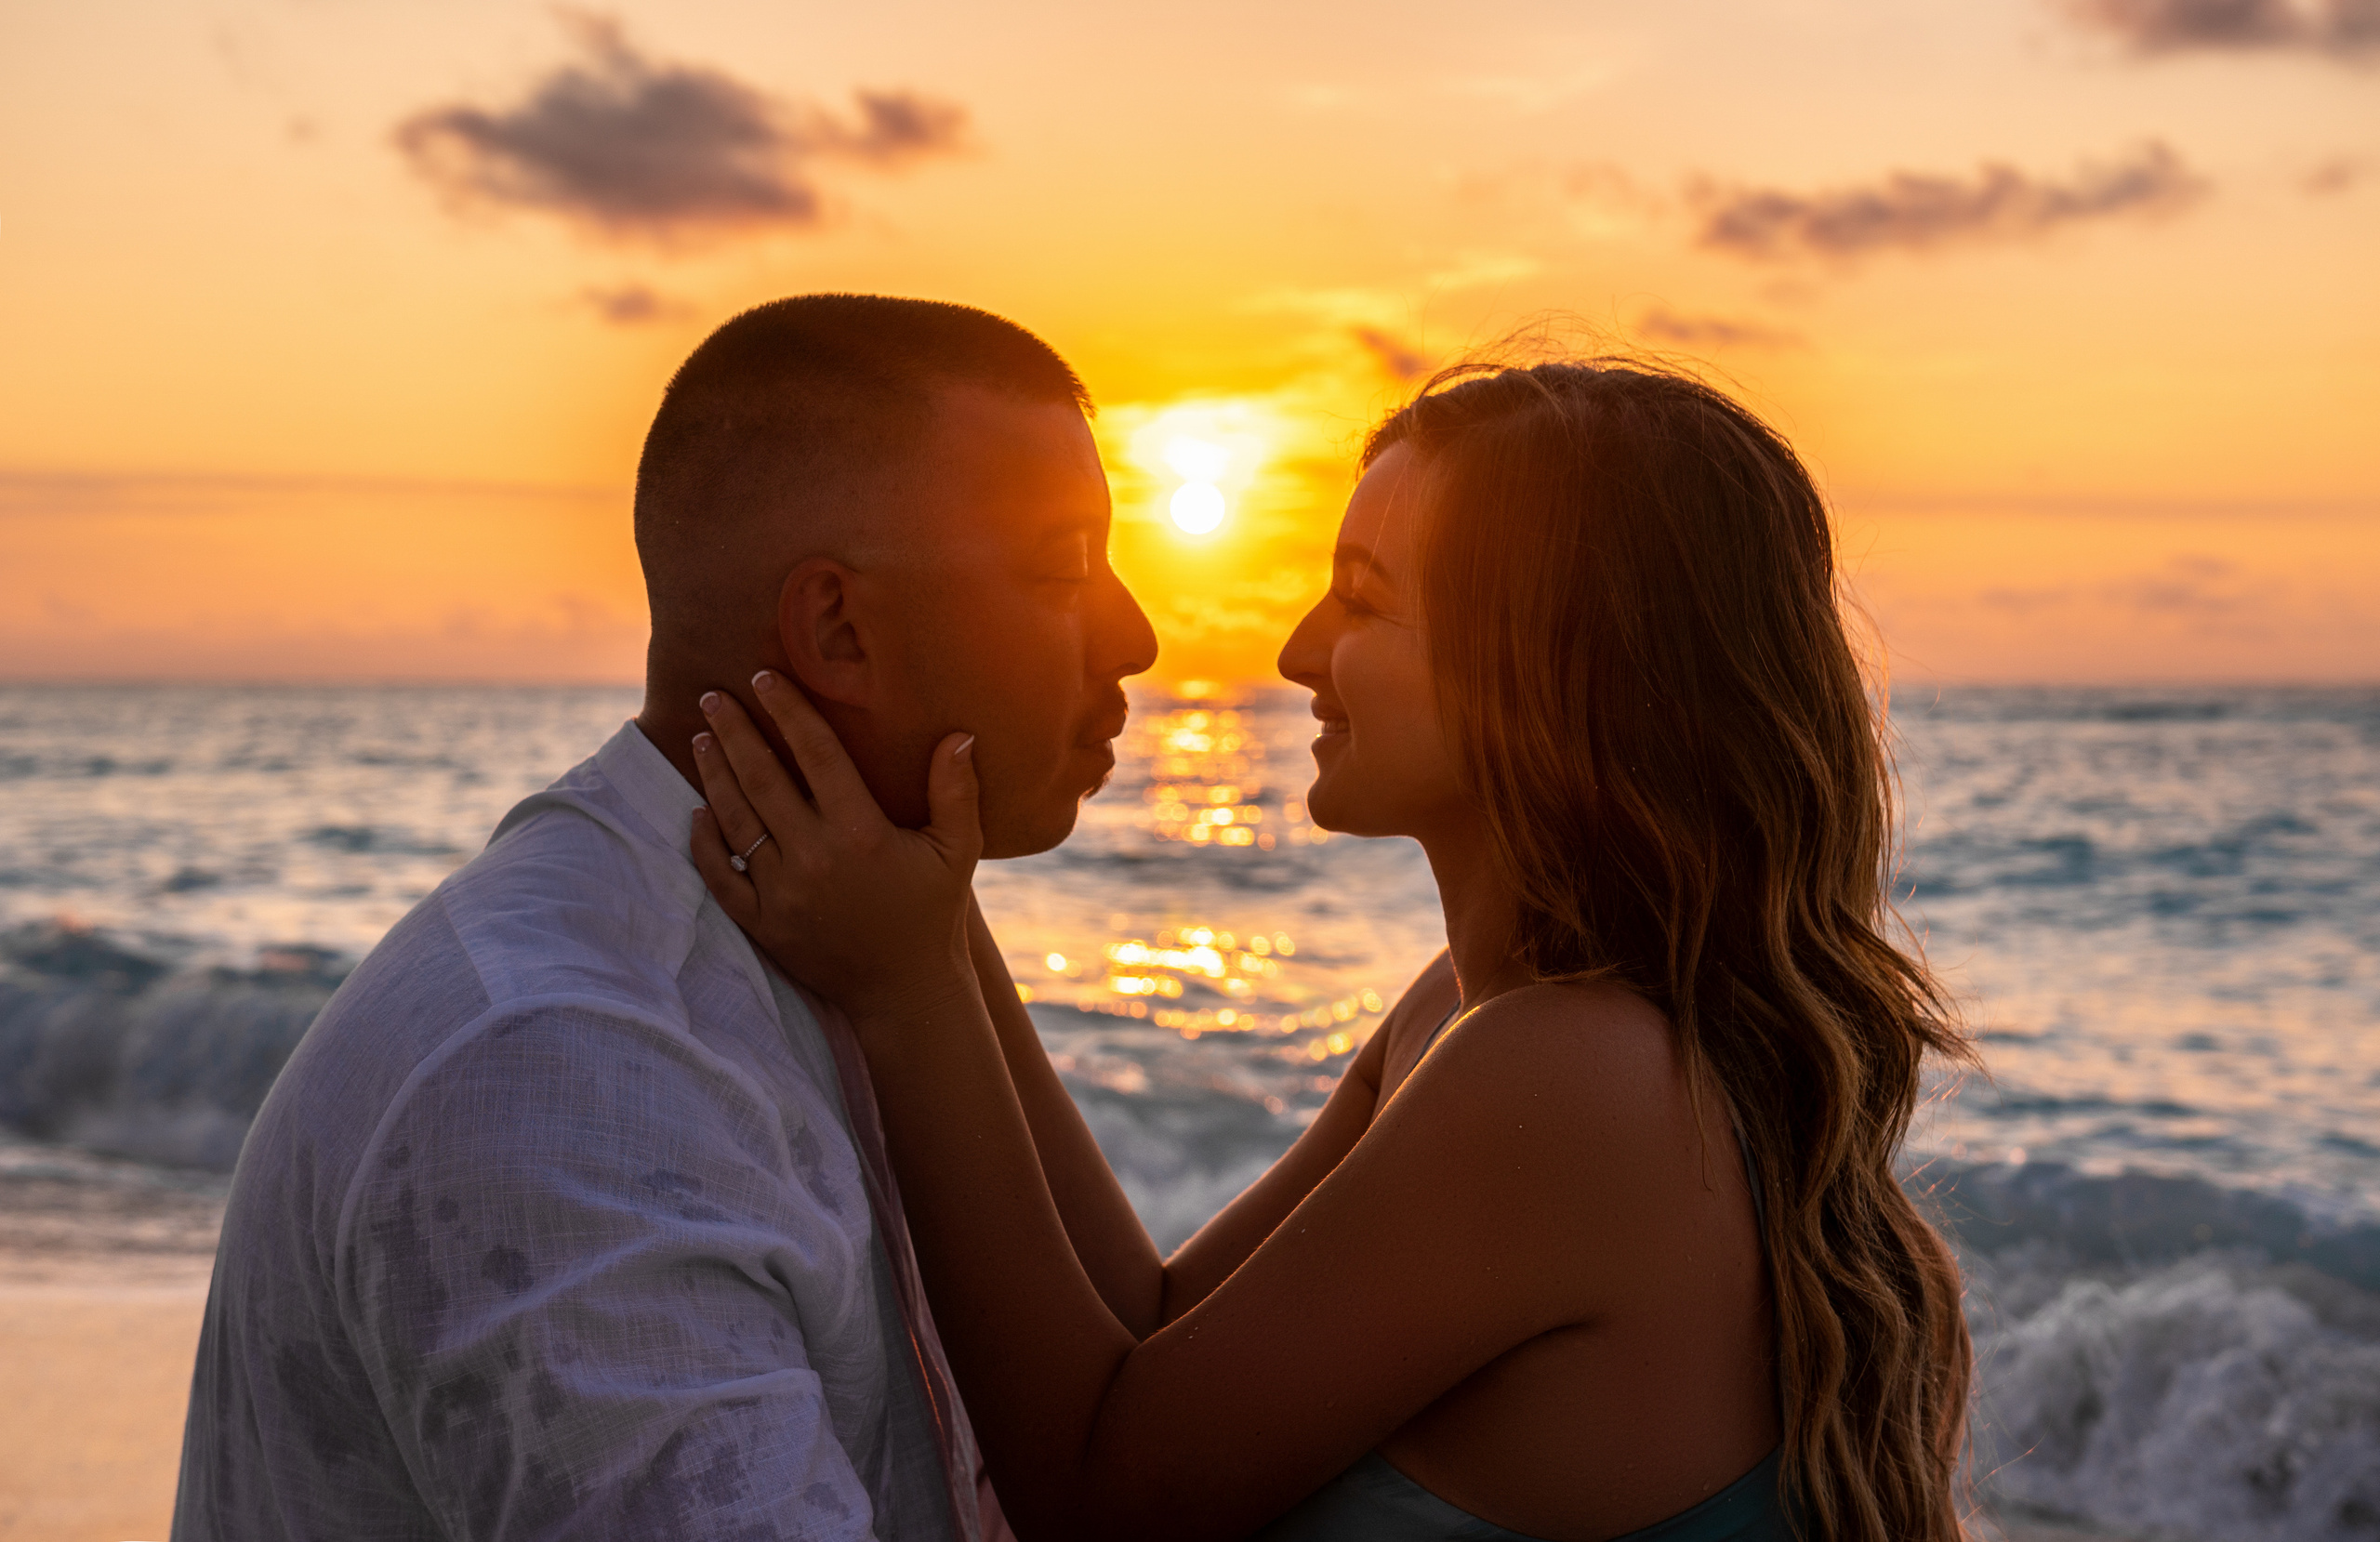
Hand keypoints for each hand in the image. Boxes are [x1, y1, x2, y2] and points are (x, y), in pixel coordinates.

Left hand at [689, 671, 981, 1024]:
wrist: (903, 992)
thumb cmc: (933, 914)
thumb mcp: (956, 852)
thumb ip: (956, 792)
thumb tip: (959, 735)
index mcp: (861, 833)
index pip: (816, 755)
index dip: (789, 712)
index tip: (765, 678)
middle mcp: (815, 858)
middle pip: (762, 779)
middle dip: (734, 732)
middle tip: (712, 696)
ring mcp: (782, 893)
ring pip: (735, 821)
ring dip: (714, 776)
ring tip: (701, 739)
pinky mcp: (763, 923)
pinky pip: (720, 875)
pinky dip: (704, 842)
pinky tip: (697, 812)